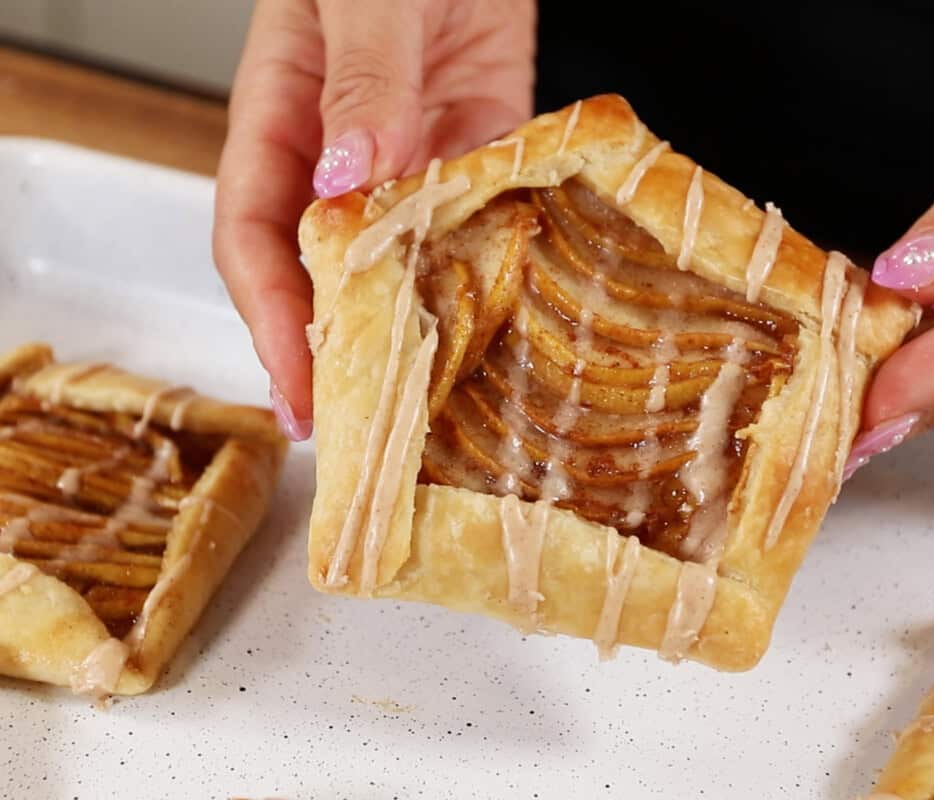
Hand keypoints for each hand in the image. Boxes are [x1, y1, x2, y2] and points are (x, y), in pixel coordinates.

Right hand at [213, 0, 534, 438]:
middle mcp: (343, 150)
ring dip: (414, 331)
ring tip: (434, 407)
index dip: (272, 322)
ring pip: (403, 261)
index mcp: (282, 116)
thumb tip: (345, 176)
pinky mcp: (481, 144)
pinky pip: (477, 220)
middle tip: (366, 431)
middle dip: (338, 353)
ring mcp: (414, 153)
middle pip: (326, 271)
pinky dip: (484, 271)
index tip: (300, 392)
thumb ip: (356, 79)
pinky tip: (504, 323)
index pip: (257, 238)